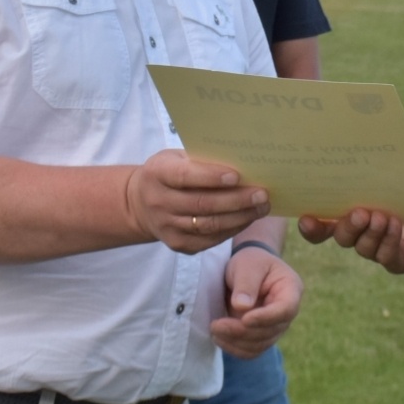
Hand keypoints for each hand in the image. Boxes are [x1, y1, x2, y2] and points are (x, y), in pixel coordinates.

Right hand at [124, 149, 269, 253]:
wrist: (141, 203)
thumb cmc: (169, 173)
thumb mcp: (176, 158)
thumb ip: (201, 161)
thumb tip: (243, 164)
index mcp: (157, 174)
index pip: (184, 176)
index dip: (211, 177)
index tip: (237, 176)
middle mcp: (159, 202)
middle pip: (202, 204)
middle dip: (236, 200)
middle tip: (262, 194)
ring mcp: (167, 227)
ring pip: (209, 225)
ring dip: (240, 217)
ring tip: (262, 207)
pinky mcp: (178, 244)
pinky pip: (210, 240)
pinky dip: (233, 229)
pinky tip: (248, 218)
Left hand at [211, 247, 302, 358]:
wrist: (247, 269)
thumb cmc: (250, 262)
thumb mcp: (247, 265)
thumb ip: (246, 283)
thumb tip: (242, 307)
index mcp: (291, 289)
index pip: (286, 309)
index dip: (266, 318)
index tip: (244, 319)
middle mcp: (287, 312)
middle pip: (271, 331)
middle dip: (242, 331)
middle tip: (216, 325)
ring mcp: (275, 326)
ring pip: (260, 344)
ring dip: (236, 342)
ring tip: (214, 330)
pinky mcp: (262, 336)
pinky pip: (252, 351)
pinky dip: (235, 348)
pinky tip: (220, 338)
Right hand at [296, 166, 403, 272]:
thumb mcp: (391, 170)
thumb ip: (367, 168)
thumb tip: (342, 152)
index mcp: (352, 209)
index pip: (322, 223)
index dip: (311, 226)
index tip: (307, 218)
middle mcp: (362, 232)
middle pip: (340, 237)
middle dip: (345, 226)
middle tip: (360, 212)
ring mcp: (379, 248)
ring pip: (361, 248)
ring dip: (369, 232)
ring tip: (382, 216)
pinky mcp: (399, 260)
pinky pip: (385, 257)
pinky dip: (388, 241)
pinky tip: (396, 226)